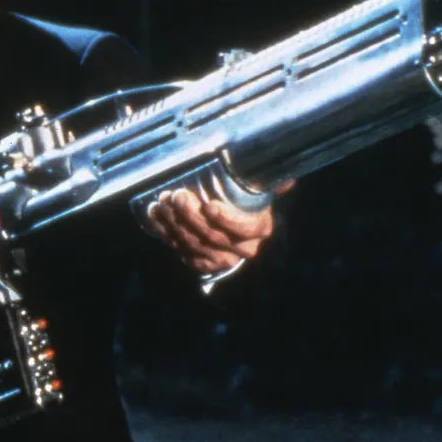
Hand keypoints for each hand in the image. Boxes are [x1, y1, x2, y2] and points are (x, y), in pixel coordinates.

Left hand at [146, 186, 282, 277]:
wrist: (230, 223)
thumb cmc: (244, 199)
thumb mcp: (258, 187)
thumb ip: (268, 181)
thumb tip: (285, 178)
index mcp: (260, 229)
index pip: (245, 228)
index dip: (227, 220)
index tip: (209, 206)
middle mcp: (242, 249)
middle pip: (214, 236)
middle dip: (192, 216)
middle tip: (177, 196)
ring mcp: (220, 259)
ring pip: (195, 245)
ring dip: (175, 224)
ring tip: (162, 203)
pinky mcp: (201, 263)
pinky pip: (182, 251)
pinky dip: (166, 234)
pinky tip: (156, 217)